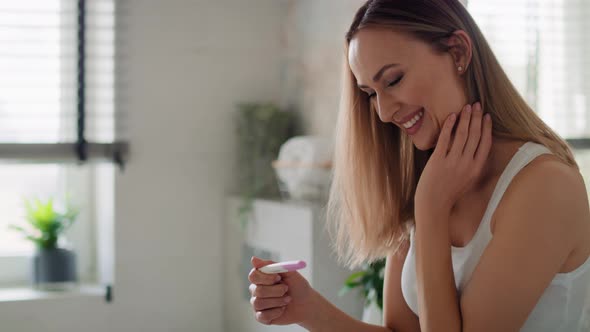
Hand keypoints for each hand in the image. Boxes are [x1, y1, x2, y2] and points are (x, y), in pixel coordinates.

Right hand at [248, 256, 316, 325]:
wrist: (307, 304)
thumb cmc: (297, 286)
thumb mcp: (289, 272)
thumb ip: (271, 265)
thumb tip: (253, 259)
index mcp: (261, 277)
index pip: (253, 275)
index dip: (265, 278)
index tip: (278, 278)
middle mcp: (256, 290)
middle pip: (257, 290)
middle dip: (276, 291)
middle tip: (286, 289)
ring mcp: (257, 304)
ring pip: (259, 303)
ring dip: (277, 301)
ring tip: (287, 300)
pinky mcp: (261, 317)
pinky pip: (262, 316)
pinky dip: (276, 312)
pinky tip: (282, 309)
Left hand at [414, 102, 492, 217]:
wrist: (433, 204)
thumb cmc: (449, 193)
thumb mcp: (467, 180)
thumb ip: (473, 165)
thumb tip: (476, 150)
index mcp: (476, 169)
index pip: (485, 143)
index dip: (487, 128)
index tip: (487, 116)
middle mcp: (467, 164)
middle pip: (475, 135)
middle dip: (476, 118)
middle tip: (477, 105)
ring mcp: (452, 161)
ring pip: (462, 134)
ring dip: (465, 118)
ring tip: (466, 107)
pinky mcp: (438, 160)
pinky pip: (445, 139)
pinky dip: (449, 126)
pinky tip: (451, 116)